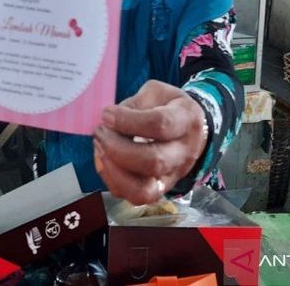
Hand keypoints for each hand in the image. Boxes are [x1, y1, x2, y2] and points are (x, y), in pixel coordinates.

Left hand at [93, 80, 206, 204]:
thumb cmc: (168, 107)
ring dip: (114, 170)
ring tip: (100, 148)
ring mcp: (174, 175)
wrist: (189, 129)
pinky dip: (113, 180)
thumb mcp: (156, 92)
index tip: (107, 114)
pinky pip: (135, 197)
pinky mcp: (160, 189)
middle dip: (117, 148)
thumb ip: (135, 104)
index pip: (160, 124)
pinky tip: (105, 160)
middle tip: (100, 132)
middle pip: (154, 161)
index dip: (128, 121)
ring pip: (144, 189)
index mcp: (186, 119)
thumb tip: (111, 122)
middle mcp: (185, 152)